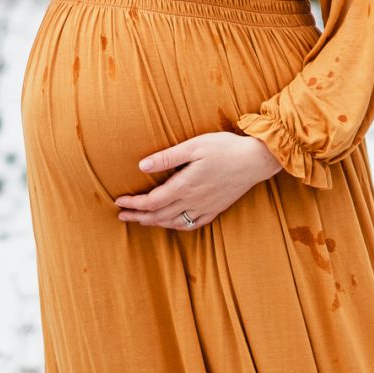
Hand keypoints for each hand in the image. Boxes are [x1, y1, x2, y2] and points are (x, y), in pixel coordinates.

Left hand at [114, 132, 282, 231]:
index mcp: (185, 186)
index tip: (118, 202)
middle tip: (122, 216)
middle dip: (138, 217)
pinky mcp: (215, 209)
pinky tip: (171, 223)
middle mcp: (193, 201)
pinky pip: (191, 225)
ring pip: (173, 223)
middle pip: (159, 216)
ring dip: (153, 223)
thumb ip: (167, 157)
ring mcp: (205, 208)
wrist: (255, 160)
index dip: (133, 204)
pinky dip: (175, 226)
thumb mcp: (194, 146)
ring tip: (140, 220)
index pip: (151, 202)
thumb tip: (141, 166)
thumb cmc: (225, 148)